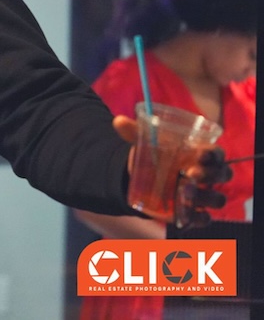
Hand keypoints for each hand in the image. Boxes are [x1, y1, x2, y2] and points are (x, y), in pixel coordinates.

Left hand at [112, 115, 230, 227]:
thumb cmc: (157, 154)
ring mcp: (203, 194)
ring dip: (204, 197)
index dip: (213, 154)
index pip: (217, 153)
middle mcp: (208, 174)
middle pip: (223, 175)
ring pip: (217, 198)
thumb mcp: (146, 142)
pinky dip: (197, 219)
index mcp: (202, 154)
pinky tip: (185, 214)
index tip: (200, 154)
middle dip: (210, 175)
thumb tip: (118, 121)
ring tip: (182, 193)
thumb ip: (134, 132)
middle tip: (189, 173)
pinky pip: (204, 219)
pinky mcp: (194, 211)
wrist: (147, 176)